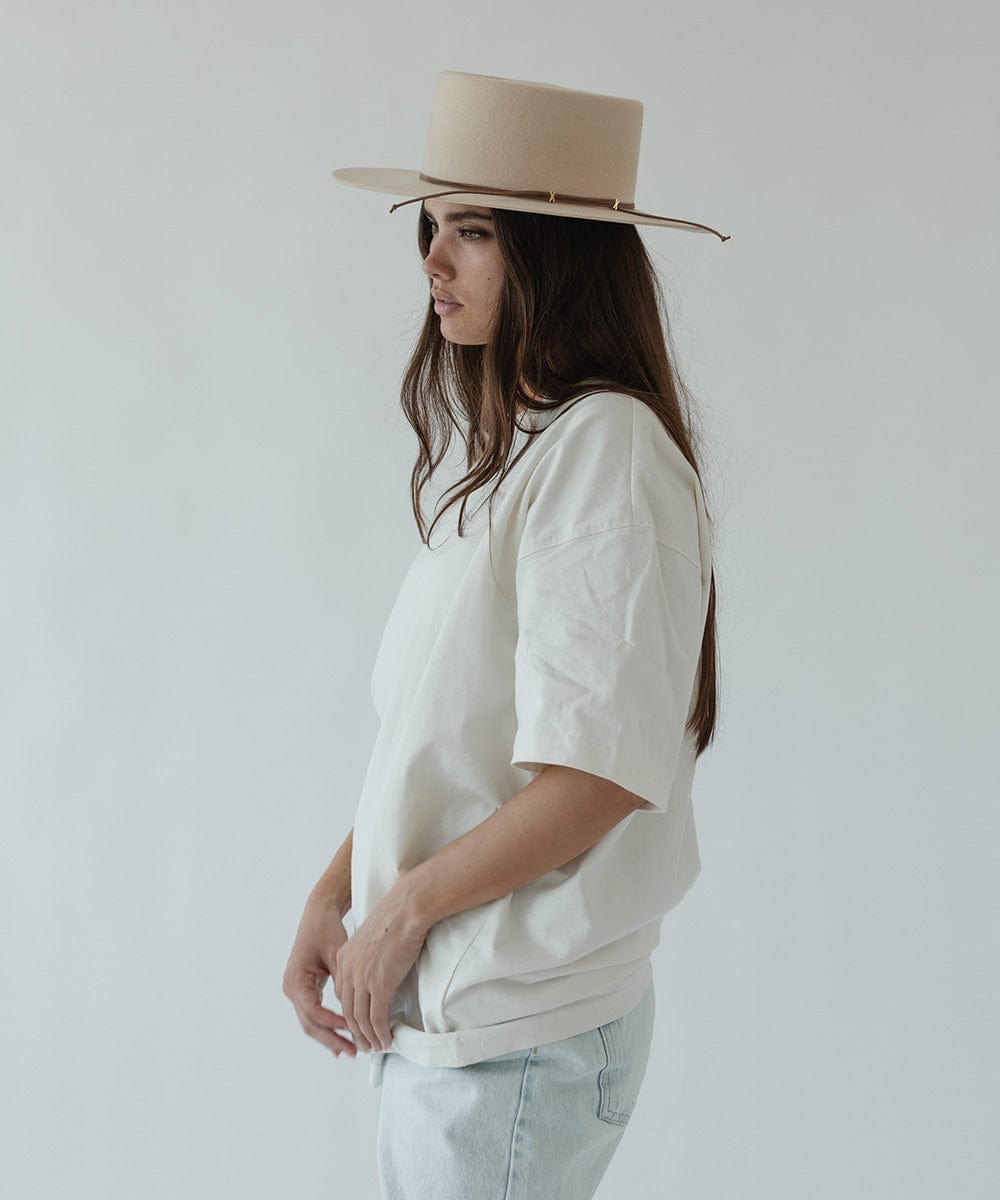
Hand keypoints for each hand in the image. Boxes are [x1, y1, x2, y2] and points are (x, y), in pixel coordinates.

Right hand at [282, 892, 359, 1057]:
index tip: (352, 1029)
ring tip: (351, 1049)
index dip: (333, 1024)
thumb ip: (342, 983)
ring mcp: (296, 990)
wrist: (319, 914)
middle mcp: (292, 988)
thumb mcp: (337, 956)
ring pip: (312, 1022)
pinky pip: (314, 1013)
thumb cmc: (327, 930)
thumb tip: (354, 1009)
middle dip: (332, 1038)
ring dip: (330, 1035)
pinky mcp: (304, 989)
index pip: (313, 1012)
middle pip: (310, 1023)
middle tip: (353, 1050)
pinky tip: (341, 1037)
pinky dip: (328, 1025)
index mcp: (296, 980)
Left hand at [332, 881, 428, 1053]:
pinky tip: (386, 1040)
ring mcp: (363, 979)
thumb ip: (367, 956)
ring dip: (369, 1037)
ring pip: (361, 1019)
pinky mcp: (380, 984)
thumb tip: (376, 971)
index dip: (350, 1015)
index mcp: (344, 958)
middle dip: (357, 1032)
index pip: (342, 995)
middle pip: (348, 1011)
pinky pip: (377, 1017)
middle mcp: (348, 970)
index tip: (359, 1026)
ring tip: (377, 1047)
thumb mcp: (371, 938)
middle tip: (366, 1045)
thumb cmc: (396, 918)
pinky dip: (381, 1032)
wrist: (406, 908)